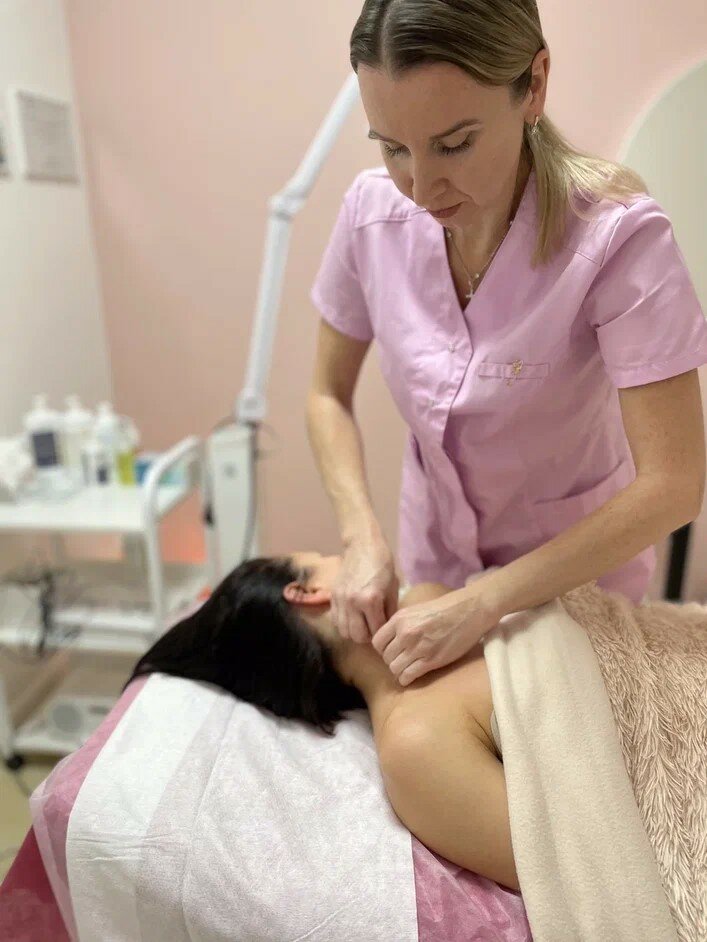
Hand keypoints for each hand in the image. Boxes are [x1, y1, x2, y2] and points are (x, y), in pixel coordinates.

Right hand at [331, 535, 398, 643]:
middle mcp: (352, 603)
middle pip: (357, 636)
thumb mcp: (393, 587)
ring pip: (344, 632)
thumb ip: (390, 611)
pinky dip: (344, 624)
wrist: (362, 545)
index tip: (387, 631)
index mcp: (370, 600)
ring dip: (354, 632)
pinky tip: (353, 617)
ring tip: (363, 623)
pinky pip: (335, 621)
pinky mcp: (332, 597)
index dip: (383, 634)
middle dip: (368, 636)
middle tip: (374, 628)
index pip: (376, 631)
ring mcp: (340, 600)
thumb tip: (388, 629)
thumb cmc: (383, 564)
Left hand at [371, 584, 498, 685]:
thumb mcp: (416, 610)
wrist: (469, 610)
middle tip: (402, 661)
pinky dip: (407, 679)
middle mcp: (405, 633)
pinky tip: (412, 676)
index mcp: (400, 619)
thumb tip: (390, 639)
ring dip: (399, 671)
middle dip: (392, 661)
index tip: (392, 651)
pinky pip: (408, 676)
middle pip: (386, 657)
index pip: (377, 642)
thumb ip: (401, 624)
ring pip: (395, 668)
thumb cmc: (445, 609)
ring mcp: (418, 647)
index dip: (383, 649)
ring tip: (407, 670)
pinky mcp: (431, 660)